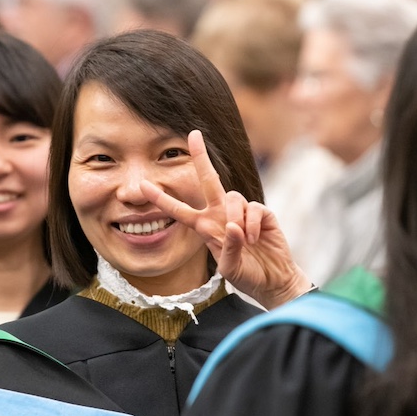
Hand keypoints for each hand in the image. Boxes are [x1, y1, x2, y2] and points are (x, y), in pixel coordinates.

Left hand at [140, 130, 311, 308]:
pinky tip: (254, 238)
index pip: (179, 210)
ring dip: (236, 218)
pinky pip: (252, 208)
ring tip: (246, 241)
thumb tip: (232, 226)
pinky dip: (252, 224)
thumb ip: (228, 249)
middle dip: (201, 157)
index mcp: (205, 227)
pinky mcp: (261, 213)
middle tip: (194, 135)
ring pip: (232, 197)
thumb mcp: (230, 269)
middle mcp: (221, 214)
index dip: (162, 198)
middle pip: (208, 180)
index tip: (144, 185)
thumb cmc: (247, 276)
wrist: (273, 280)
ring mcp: (241, 212)